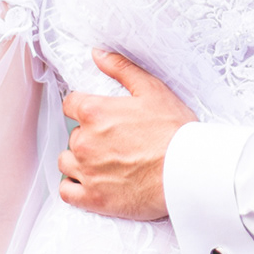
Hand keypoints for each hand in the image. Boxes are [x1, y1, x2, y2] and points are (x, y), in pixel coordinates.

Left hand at [58, 49, 195, 219]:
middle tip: (113, 141)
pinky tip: (91, 182)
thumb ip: (121, 69)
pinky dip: (74, 186)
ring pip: (66, 162)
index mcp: (94, 112)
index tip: (97, 115)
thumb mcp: (151, 89)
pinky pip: (67, 191)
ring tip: (103, 162)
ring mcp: (87, 172)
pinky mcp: (93, 199)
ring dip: (79, 161)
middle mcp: (84, 142)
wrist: (187, 172)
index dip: (84, 107)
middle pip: (73, 135)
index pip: (70, 104)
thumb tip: (98, 54)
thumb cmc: (173, 131)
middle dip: (89, 136)